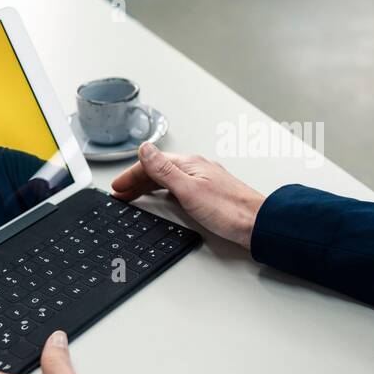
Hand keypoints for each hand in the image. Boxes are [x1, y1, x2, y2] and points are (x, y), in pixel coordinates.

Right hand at [111, 142, 265, 248]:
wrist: (257, 225)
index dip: (130, 175)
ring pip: (168, 179)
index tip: (116, 186)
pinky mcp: (209, 194)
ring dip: (148, 185)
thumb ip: (164, 170)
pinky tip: (163, 198)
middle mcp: (196, 169)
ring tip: (133, 195)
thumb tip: (145, 148)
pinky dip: (162, 192)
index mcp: (189, 164)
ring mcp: (204, 181)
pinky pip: (178, 188)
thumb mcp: (189, 189)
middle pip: (158, 170)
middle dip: (136, 180)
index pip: (151, 163)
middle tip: (120, 193)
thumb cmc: (229, 210)